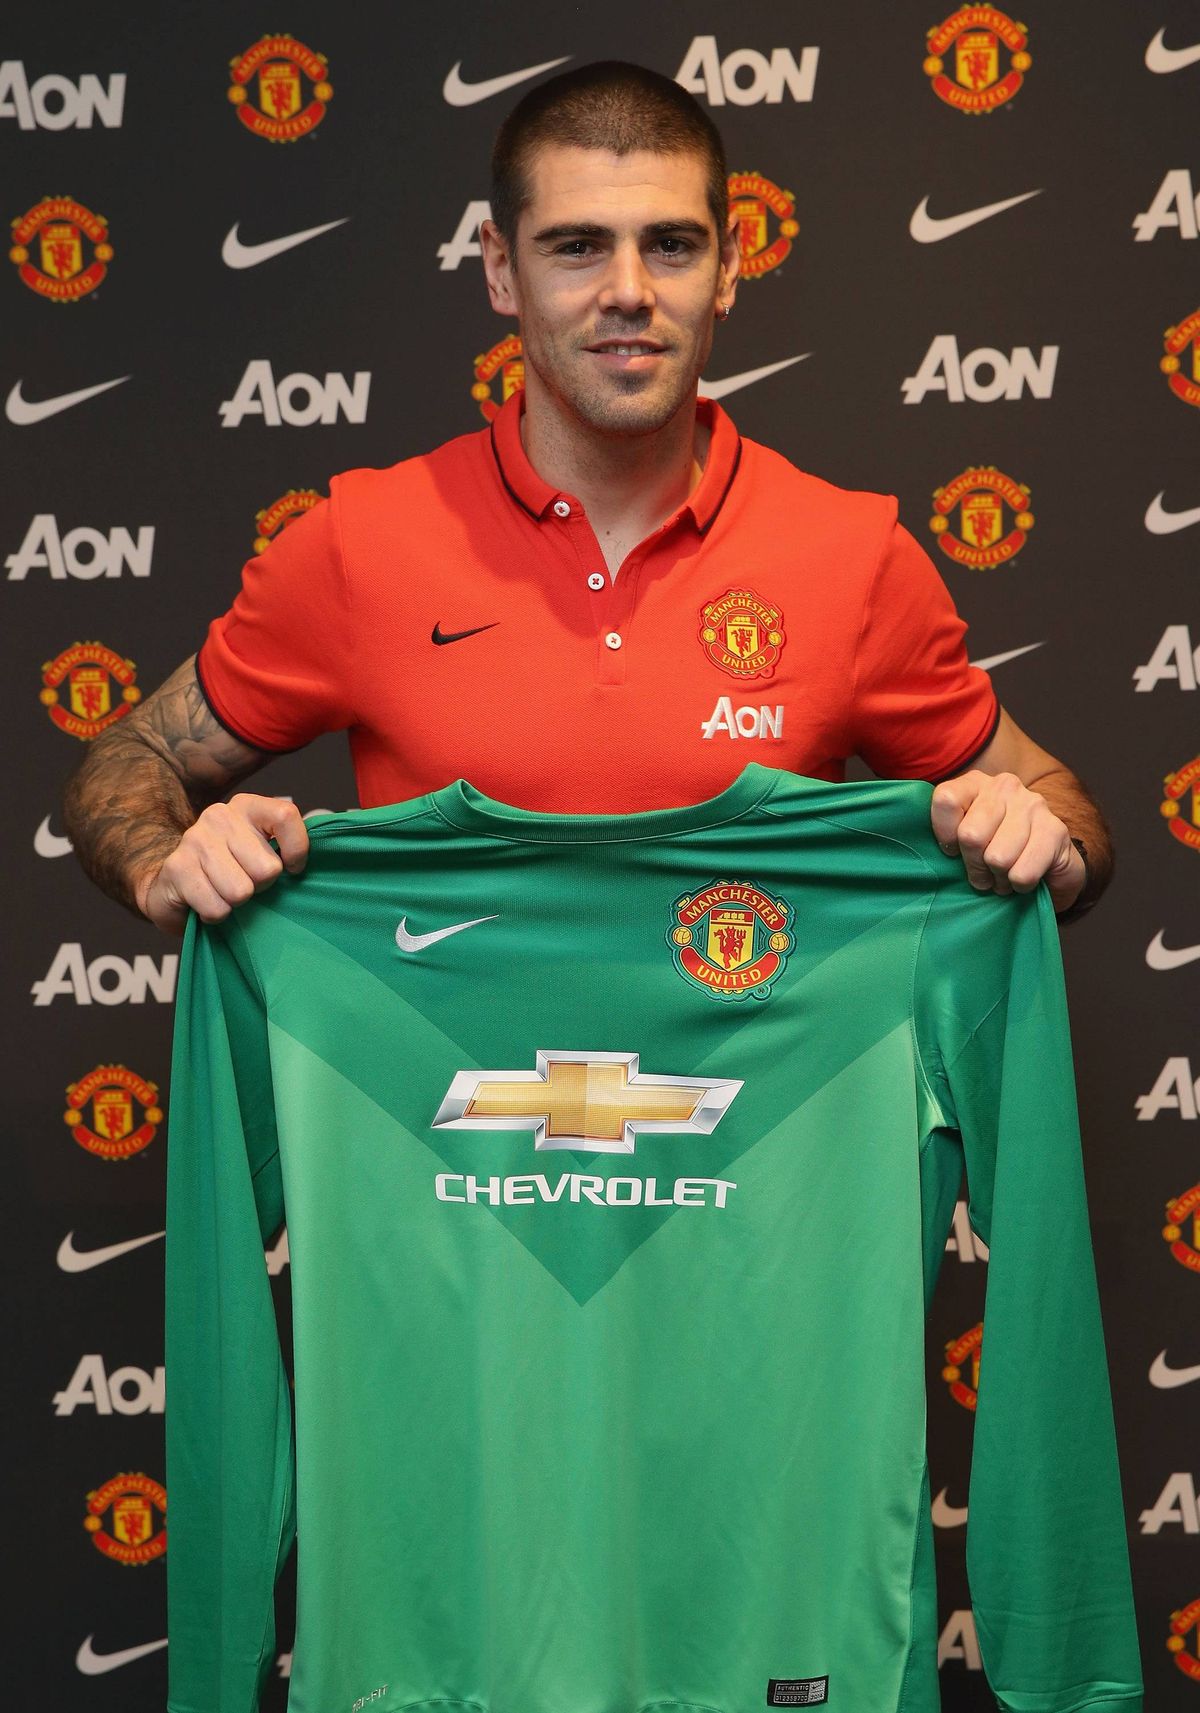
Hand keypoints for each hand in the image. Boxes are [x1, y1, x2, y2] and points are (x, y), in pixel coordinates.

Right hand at [134, 793, 309, 934]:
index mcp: (247, 806)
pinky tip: (206, 900)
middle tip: (244, 882)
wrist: (174, 885)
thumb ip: (285, 848)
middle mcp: (220, 816)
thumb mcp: (261, 851)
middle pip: (267, 868)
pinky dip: (215, 914)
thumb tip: (305, 864)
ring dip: (235, 903)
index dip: (297, 850)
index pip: (285, 816)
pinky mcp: (177, 868)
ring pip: (241, 892)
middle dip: (261, 886)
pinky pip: (217, 908)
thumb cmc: (230, 870)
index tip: (292, 868)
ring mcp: (195, 839)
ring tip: (223, 891)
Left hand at [930, 770, 1085, 913]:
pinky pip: (1022, 873)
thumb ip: (944, 835)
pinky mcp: (1056, 829)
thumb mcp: (961, 839)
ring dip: (998, 878)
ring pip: (998, 858)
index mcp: (974, 783)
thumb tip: (924, 851)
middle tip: (983, 873)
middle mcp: (1004, 786)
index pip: (946, 800)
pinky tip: (1023, 877)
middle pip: (971, 835)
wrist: (1047, 862)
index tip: (953, 852)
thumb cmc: (994, 850)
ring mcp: (1033, 804)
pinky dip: (1019, 885)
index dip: (945, 836)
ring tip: (1003, 876)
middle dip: (974, 866)